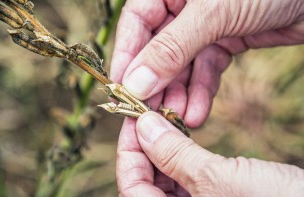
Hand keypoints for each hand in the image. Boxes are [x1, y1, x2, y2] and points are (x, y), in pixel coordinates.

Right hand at [110, 0, 303, 126]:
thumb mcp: (214, 12)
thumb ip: (171, 49)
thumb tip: (135, 84)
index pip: (136, 23)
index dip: (126, 57)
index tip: (122, 90)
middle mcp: (183, 5)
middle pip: (157, 48)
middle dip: (157, 84)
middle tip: (152, 115)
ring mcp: (204, 23)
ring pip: (182, 65)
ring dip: (179, 95)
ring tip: (178, 120)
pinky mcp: (225, 39)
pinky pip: (207, 69)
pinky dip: (203, 91)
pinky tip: (198, 114)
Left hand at [117, 112, 303, 195]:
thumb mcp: (218, 179)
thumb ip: (175, 155)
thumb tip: (144, 125)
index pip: (131, 187)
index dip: (128, 151)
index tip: (135, 118)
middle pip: (146, 181)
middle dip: (147, 146)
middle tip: (151, 113)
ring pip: (167, 177)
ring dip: (165, 147)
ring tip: (167, 119)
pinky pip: (188, 176)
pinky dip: (183, 154)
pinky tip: (185, 135)